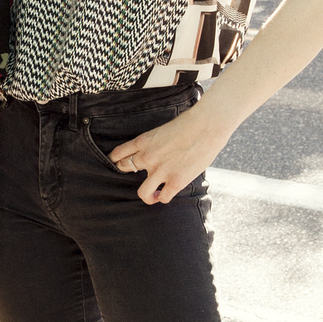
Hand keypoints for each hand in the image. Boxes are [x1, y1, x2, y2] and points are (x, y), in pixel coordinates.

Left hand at [109, 103, 231, 204]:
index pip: (118, 153)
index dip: (115, 160)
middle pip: (125, 169)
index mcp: (143, 141)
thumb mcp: (162, 130)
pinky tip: (166, 194)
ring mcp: (161, 171)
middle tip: (134, 174)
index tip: (117, 162)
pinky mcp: (176, 181)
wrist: (207, 126)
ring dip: (146, 194)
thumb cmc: (188, 124)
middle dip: (128, 171)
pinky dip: (163, 197)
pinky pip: (163, 197)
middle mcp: (147, 157)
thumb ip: (154, 144)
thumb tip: (154, 155)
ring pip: (142, 192)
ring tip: (152, 194)